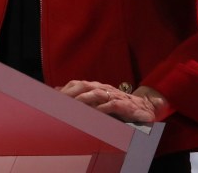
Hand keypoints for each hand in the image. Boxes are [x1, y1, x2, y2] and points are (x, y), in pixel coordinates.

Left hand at [58, 80, 172, 123]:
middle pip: (84, 86)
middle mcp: (103, 88)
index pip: (77, 84)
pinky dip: (104, 108)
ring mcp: (114, 96)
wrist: (144, 107)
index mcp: (95, 87)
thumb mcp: (98, 101)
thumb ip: (79, 96)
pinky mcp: (125, 105)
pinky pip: (113, 105)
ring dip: (84, 99)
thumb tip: (56, 91)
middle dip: (71, 93)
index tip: (53, 96)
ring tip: (74, 105)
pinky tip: (96, 112)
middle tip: (60, 101)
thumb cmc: (117, 105)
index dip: (66, 89)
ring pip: (97, 94)